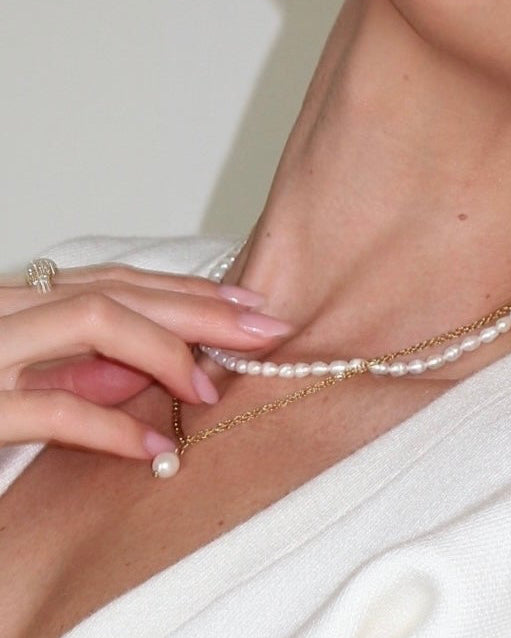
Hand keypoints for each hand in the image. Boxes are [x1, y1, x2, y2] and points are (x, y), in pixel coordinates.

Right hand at [0, 261, 291, 461]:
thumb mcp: (19, 385)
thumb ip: (76, 372)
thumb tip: (148, 371)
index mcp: (14, 303)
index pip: (114, 282)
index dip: (186, 291)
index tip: (248, 302)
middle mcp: (3, 313)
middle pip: (118, 292)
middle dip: (202, 311)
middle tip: (266, 332)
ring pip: (93, 321)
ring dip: (166, 349)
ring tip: (210, 391)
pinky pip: (53, 411)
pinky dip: (110, 426)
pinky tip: (153, 446)